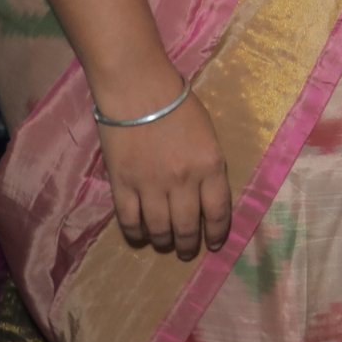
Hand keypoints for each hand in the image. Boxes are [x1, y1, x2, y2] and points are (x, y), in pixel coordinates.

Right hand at [96, 87, 231, 262]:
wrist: (138, 90)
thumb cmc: (178, 105)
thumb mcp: (208, 135)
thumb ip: (208, 166)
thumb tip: (204, 195)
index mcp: (210, 167)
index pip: (218, 212)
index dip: (217, 234)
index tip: (214, 245)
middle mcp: (183, 182)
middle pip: (187, 227)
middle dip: (188, 245)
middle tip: (186, 251)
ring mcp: (151, 185)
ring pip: (159, 228)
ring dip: (163, 242)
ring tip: (164, 244)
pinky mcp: (123, 184)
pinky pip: (128, 220)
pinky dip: (135, 233)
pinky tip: (140, 236)